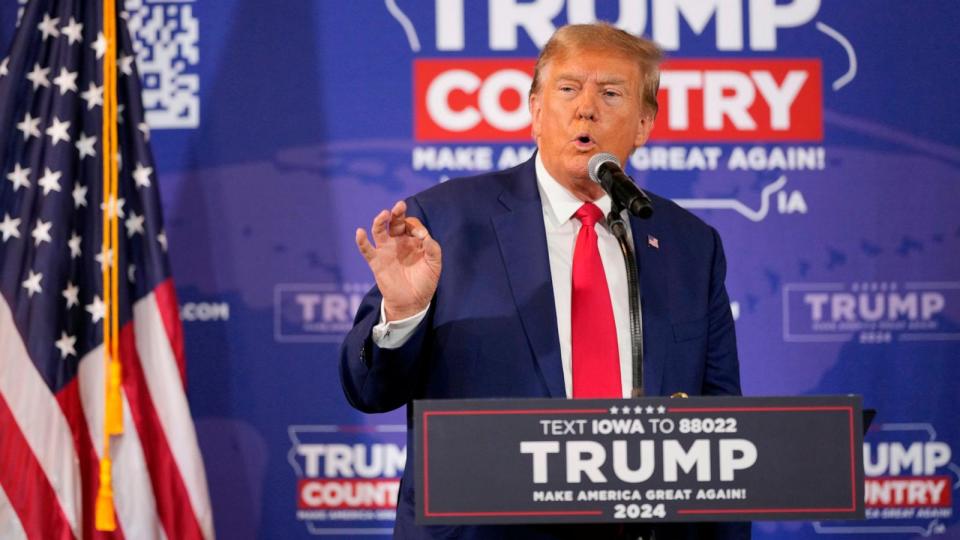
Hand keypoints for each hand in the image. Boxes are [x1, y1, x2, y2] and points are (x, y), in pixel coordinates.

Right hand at [356, 200, 441, 320]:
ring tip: (384, 214)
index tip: (421, 236)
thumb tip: (424, 236)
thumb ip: (433, 249)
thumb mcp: (435, 265)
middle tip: (399, 205)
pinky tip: (360, 232)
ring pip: (379, 231)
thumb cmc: (425, 282)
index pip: (412, 225)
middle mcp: (398, 242)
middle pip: (395, 222)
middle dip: (397, 213)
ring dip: (380, 221)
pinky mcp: (376, 262)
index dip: (416, 226)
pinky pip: (366, 249)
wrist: (412, 302)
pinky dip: (361, 241)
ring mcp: (386, 250)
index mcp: (413, 241)